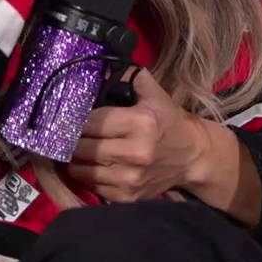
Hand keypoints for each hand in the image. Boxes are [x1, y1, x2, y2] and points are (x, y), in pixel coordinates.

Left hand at [64, 69, 214, 202]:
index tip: (70, 117)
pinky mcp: (126, 197)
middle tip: (68, 134)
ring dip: (75, 159)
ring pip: (81, 169)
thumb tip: (105, 65)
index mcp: (140, 123)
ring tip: (76, 149)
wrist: (192, 157)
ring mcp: (129, 178)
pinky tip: (90, 165)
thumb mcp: (156, 95)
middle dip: (72, 139)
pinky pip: (91, 186)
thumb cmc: (170, 123)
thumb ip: (132, 77)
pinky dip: (86, 175)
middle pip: (82, 147)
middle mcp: (134, 153)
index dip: (77, 119)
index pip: (92, 121)